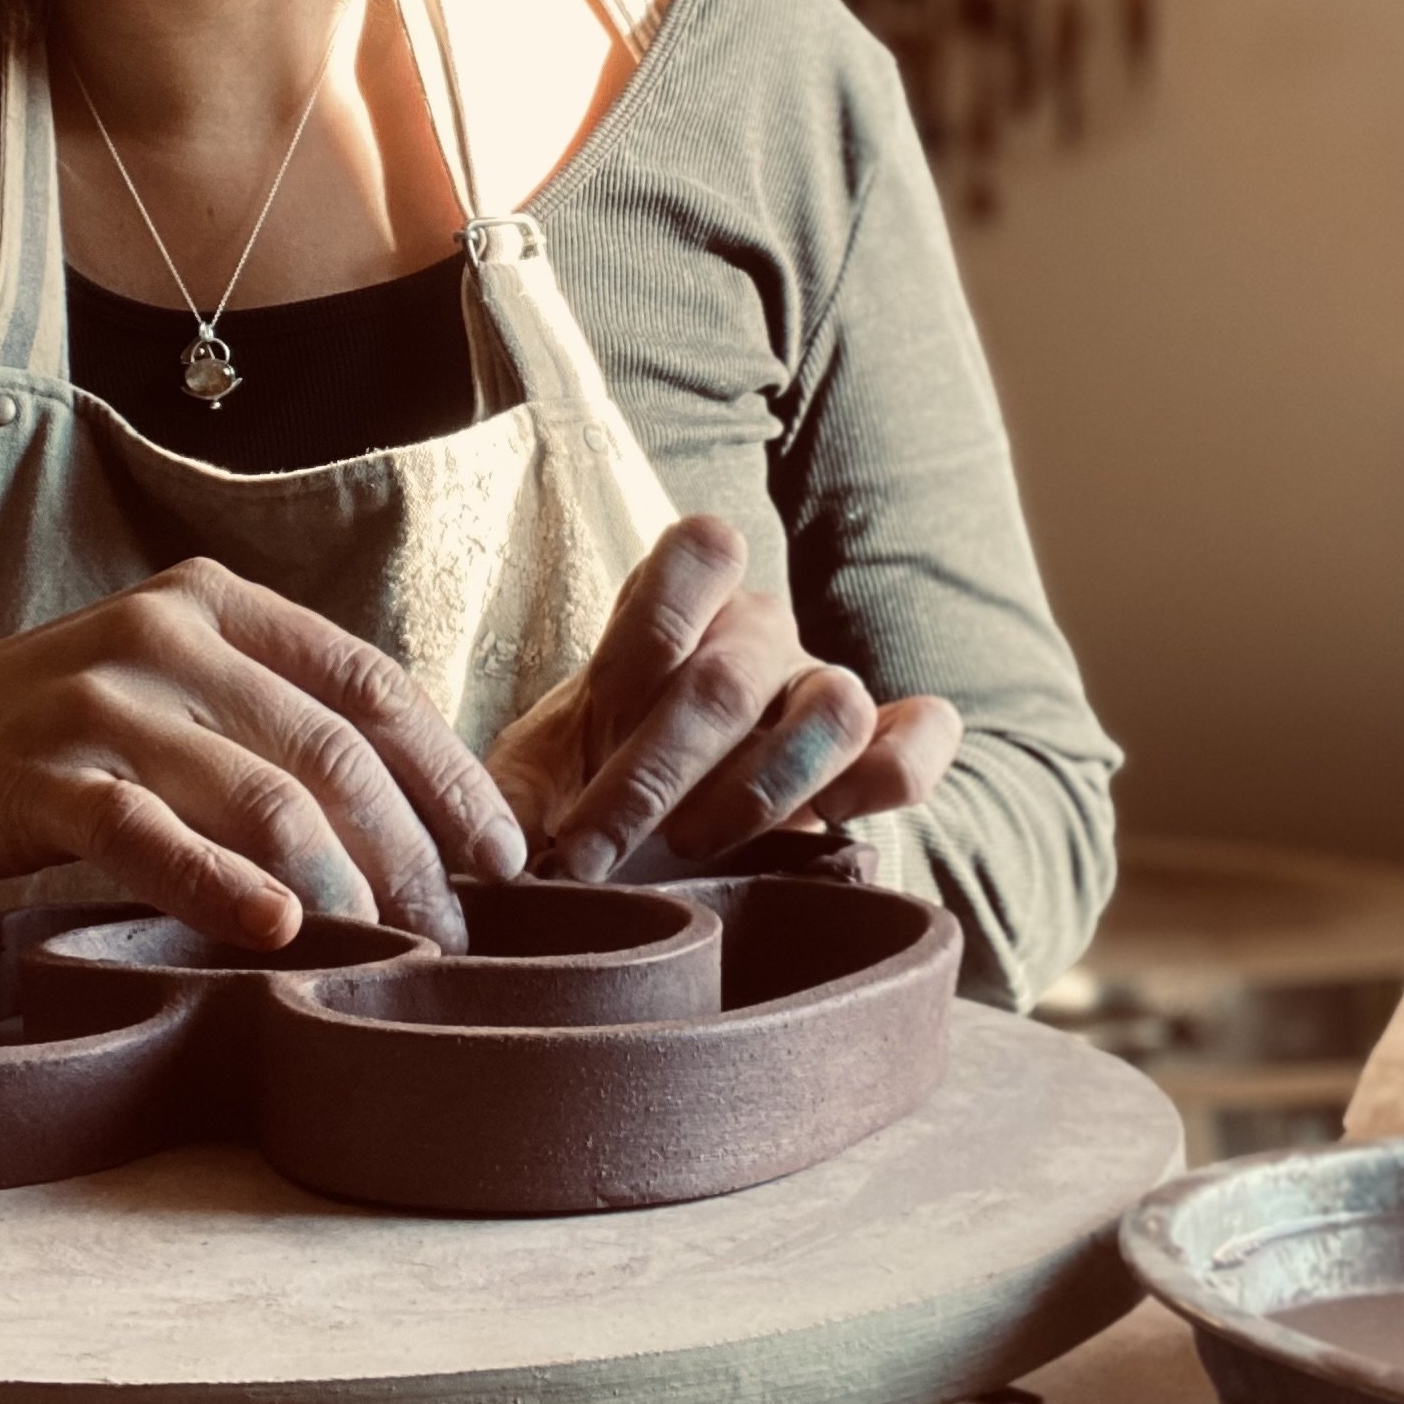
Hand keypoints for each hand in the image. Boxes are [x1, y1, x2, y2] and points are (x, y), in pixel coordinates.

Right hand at [0, 558, 526, 951]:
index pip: (369, 683)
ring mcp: (102, 700)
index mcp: (217, 605)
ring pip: (262, 792)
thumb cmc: (51, 746)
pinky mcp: (39, 774)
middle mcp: (168, 636)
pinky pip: (150, 832)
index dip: (448, 771)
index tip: (503, 855)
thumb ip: (266, 726)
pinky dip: (220, 884)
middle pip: (333, 747)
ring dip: (344, 881)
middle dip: (412, 847)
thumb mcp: (169, 700)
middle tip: (453, 932)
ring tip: (388, 947)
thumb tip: (411, 815)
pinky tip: (275, 932)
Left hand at [487, 517, 962, 879]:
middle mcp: (760, 635)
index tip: (593, 723)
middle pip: (732, 672)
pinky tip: (832, 826)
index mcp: (681, 606)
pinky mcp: (880, 753)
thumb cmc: (594, 788)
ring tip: (691, 846)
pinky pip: (919, 744)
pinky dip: (890, 778)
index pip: (703, 549)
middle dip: (651, 774)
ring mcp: (825, 690)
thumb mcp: (537, 780)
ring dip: (757, 792)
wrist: (664, 840)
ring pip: (832, 709)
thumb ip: (505, 799)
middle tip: (590, 853)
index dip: (654, 627)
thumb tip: (483, 854)